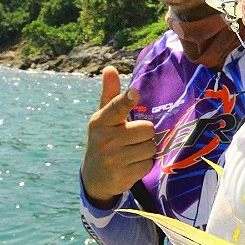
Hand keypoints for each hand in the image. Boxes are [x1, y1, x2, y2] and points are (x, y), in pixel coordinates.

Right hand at [81, 67, 156, 208]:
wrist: (94, 177)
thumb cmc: (104, 139)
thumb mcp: (103, 118)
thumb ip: (110, 95)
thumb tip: (110, 68)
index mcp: (100, 121)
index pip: (116, 107)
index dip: (126, 100)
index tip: (134, 93)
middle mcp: (105, 139)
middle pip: (147, 129)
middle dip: (145, 134)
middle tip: (132, 139)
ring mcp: (113, 158)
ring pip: (150, 147)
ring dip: (146, 150)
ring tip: (132, 152)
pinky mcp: (123, 175)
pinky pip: (148, 164)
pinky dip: (144, 165)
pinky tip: (132, 165)